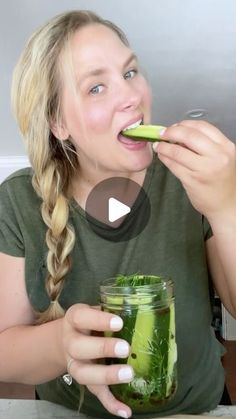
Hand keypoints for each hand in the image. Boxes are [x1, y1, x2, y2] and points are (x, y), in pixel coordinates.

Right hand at [61, 303, 132, 417]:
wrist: (67, 337)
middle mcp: (70, 342)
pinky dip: (110, 404)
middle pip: (78, 347)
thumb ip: (112, 309)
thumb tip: (144, 308)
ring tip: (128, 375)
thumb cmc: (90, 321)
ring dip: (106, 376)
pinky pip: (95, 393)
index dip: (99, 320)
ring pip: (83, 374)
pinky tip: (126, 411)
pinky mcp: (84, 381)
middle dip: (102, 348)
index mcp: (74, 319)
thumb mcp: (95, 309)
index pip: (81, 317)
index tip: (119, 322)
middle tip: (125, 348)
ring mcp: (74, 363)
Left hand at [153, 120, 235, 222]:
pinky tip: (162, 156)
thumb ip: (206, 146)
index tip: (175, 126)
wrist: (227, 205)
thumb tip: (179, 136)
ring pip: (178, 151)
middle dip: (171, 132)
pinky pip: (174, 166)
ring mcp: (204, 169)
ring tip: (158, 145)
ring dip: (164, 146)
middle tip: (162, 133)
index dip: (185, 124)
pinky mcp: (193, 181)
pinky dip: (165, 158)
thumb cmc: (223, 181)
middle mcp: (217, 156)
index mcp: (226, 147)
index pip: (203, 127)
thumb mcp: (222, 158)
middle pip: (189, 136)